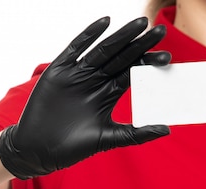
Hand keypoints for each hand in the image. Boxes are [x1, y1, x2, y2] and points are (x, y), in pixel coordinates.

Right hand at [0, 16, 170, 179]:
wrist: (38, 149)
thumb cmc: (72, 147)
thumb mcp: (108, 139)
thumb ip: (136, 134)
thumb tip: (167, 129)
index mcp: (107, 94)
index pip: (132, 73)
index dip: (148, 64)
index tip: (167, 58)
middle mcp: (94, 80)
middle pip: (121, 58)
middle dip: (140, 45)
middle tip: (161, 31)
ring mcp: (77, 74)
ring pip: (103, 50)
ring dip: (121, 36)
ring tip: (140, 23)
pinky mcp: (59, 70)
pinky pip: (75, 48)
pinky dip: (88, 35)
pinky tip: (105, 22)